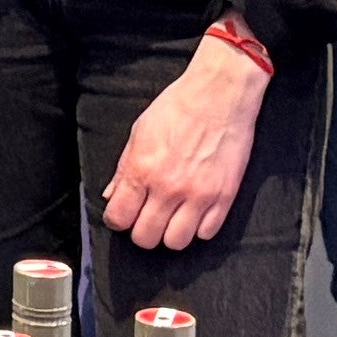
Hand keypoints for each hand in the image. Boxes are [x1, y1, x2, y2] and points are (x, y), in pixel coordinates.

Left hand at [106, 39, 267, 248]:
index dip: (118, 220)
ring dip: (170, 234)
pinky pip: (206, 233)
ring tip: (172, 218)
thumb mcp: (140, 132)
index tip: (124, 214)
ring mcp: (198, 195)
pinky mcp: (224, 197)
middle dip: (142, 231)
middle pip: (145, 238)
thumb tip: (112, 195)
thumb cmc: (178, 107)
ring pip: (176, 243)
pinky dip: (199, 228)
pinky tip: (195, 212)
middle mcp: (168, 187)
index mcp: (142, 169)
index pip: (119, 218)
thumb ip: (124, 168)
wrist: (220, 94)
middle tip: (147, 217)